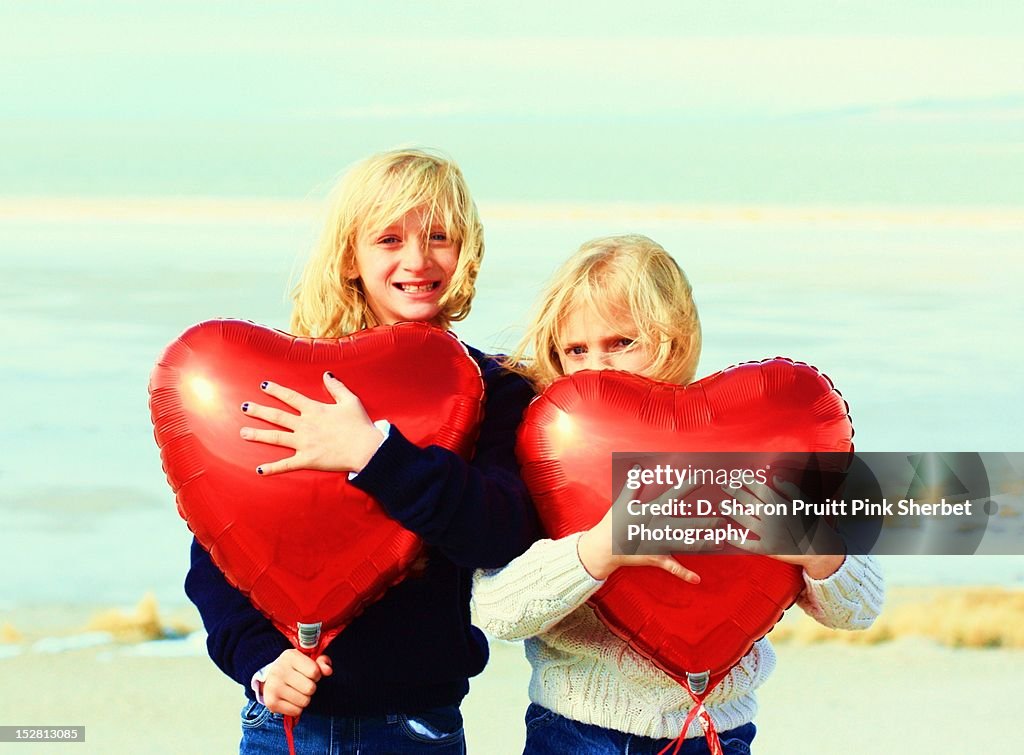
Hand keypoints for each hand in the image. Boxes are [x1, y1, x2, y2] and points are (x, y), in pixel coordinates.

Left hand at [239, 373, 384, 475]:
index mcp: (314, 409)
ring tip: (243, 433)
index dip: (276, 390)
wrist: (366, 449)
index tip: (263, 386)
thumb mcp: (350, 401)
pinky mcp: (307, 460)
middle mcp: (305, 425)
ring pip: (276, 438)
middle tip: (244, 407)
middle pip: (277, 416)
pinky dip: (272, 468)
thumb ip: (336, 387)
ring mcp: (304, 443)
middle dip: (258, 411)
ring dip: (258, 435)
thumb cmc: (360, 425)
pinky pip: (286, 464)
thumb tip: (326, 374)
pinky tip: (259, 470)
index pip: (290, 397)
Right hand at [261, 649, 332, 715]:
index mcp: (290, 656)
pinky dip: (297, 708)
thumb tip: (328, 671)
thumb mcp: (308, 660)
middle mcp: (279, 670)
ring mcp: (273, 687)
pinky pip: (296, 711)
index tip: (309, 674)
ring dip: (304, 699)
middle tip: (303, 684)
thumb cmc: (295, 668)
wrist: (271, 679)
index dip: (317, 675)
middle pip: (310, 688)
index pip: (314, 672)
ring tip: (297, 692)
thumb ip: (322, 662)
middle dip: (311, 688)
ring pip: (304, 701)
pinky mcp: (271, 702)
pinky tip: (290, 700)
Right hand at [577, 473, 715, 582]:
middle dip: (706, 521)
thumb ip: (633, 484)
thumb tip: (637, 467)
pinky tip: (697, 579)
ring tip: (720, 541)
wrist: (603, 547)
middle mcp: (659, 527)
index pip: (674, 495)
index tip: (701, 478)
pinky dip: (684, 574)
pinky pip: (672, 567)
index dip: (687, 486)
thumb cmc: (613, 523)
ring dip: (704, 543)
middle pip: (687, 523)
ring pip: (686, 543)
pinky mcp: (656, 558)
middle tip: (722, 519)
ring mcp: (659, 544)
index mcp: (652, 511)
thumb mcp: (623, 501)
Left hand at [725, 477, 845, 578]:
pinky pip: (748, 544)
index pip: (759, 488)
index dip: (746, 480)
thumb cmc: (812, 524)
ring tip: (722, 505)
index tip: (736, 475)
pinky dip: (736, 539)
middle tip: (724, 486)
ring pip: (745, 519)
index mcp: (782, 504)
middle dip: (734, 492)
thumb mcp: (804, 502)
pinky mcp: (768, 549)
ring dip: (731, 511)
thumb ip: (789, 488)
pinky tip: (726, 534)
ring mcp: (770, 534)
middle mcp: (773, 517)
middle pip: (749, 501)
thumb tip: (774, 477)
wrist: (822, 550)